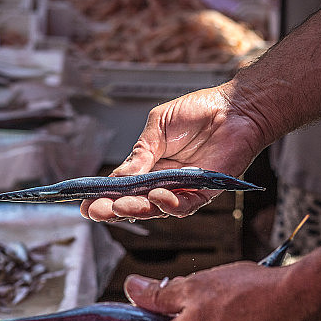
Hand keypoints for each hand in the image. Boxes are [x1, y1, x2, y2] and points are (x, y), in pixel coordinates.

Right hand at [81, 85, 267, 221]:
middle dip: (114, 209)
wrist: (236, 108)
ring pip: (157, 208)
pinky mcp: (205, 192)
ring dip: (138, 209)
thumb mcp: (159, 127)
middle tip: (96, 212)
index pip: (123, 187)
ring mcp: (183, 188)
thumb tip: (116, 177)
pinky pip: (184, 206)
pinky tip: (158, 197)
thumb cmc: (200, 111)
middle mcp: (164, 181)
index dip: (104, 197)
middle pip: (136, 203)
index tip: (84, 204)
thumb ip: (140, 153)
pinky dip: (170, 204)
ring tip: (121, 207)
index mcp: (150, 165)